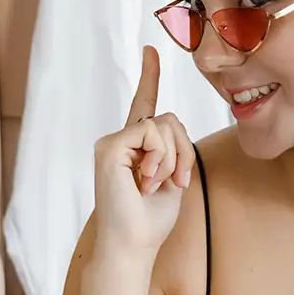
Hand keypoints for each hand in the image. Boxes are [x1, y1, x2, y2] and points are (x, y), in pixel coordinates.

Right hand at [93, 47, 194, 258]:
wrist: (132, 245)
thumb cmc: (151, 220)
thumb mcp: (173, 178)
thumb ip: (175, 149)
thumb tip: (173, 128)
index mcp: (136, 147)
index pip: (145, 105)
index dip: (149, 76)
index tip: (151, 49)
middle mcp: (121, 141)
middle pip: (170, 119)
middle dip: (184, 152)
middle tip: (172, 182)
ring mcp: (112, 143)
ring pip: (164, 125)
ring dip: (173, 159)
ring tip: (154, 184)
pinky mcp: (109, 147)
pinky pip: (151, 133)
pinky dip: (160, 158)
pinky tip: (144, 180)